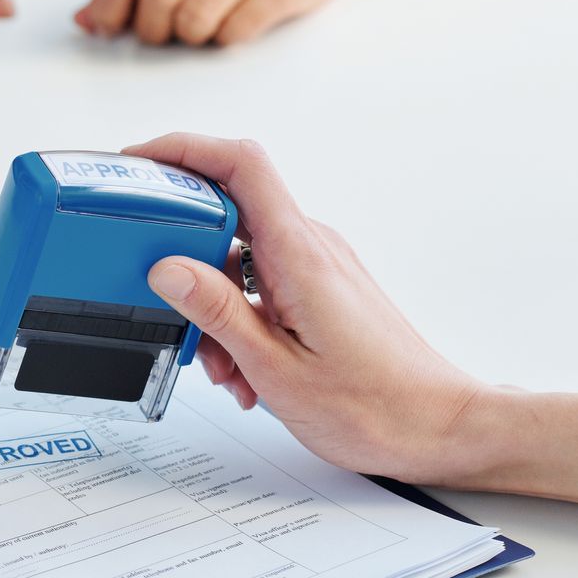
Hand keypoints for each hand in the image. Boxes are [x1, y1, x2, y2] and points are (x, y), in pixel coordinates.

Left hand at [76, 0, 366, 45]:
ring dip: (189, 39)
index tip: (108, 28)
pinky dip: (225, 40)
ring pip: (193, 20)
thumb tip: (85, 19)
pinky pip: (235, 31)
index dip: (108, 6)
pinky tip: (234, 26)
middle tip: (165, 34)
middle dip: (151, 31)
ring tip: (203, 28)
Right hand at [127, 133, 495, 484]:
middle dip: (187, 263)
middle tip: (174, 314)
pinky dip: (242, 320)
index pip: (240, 165)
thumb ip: (217, 313)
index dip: (184, 150)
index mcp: (299, 254)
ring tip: (225, 368)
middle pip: (229, 214)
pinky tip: (246, 371)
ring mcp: (319, 266)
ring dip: (215, 307)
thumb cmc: (375, 408)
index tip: (140, 164)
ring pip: (242, 260)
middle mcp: (312, 247)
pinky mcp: (322, 289)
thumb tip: (166, 268)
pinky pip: (264, 284)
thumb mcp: (276, 369)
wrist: (437, 428)